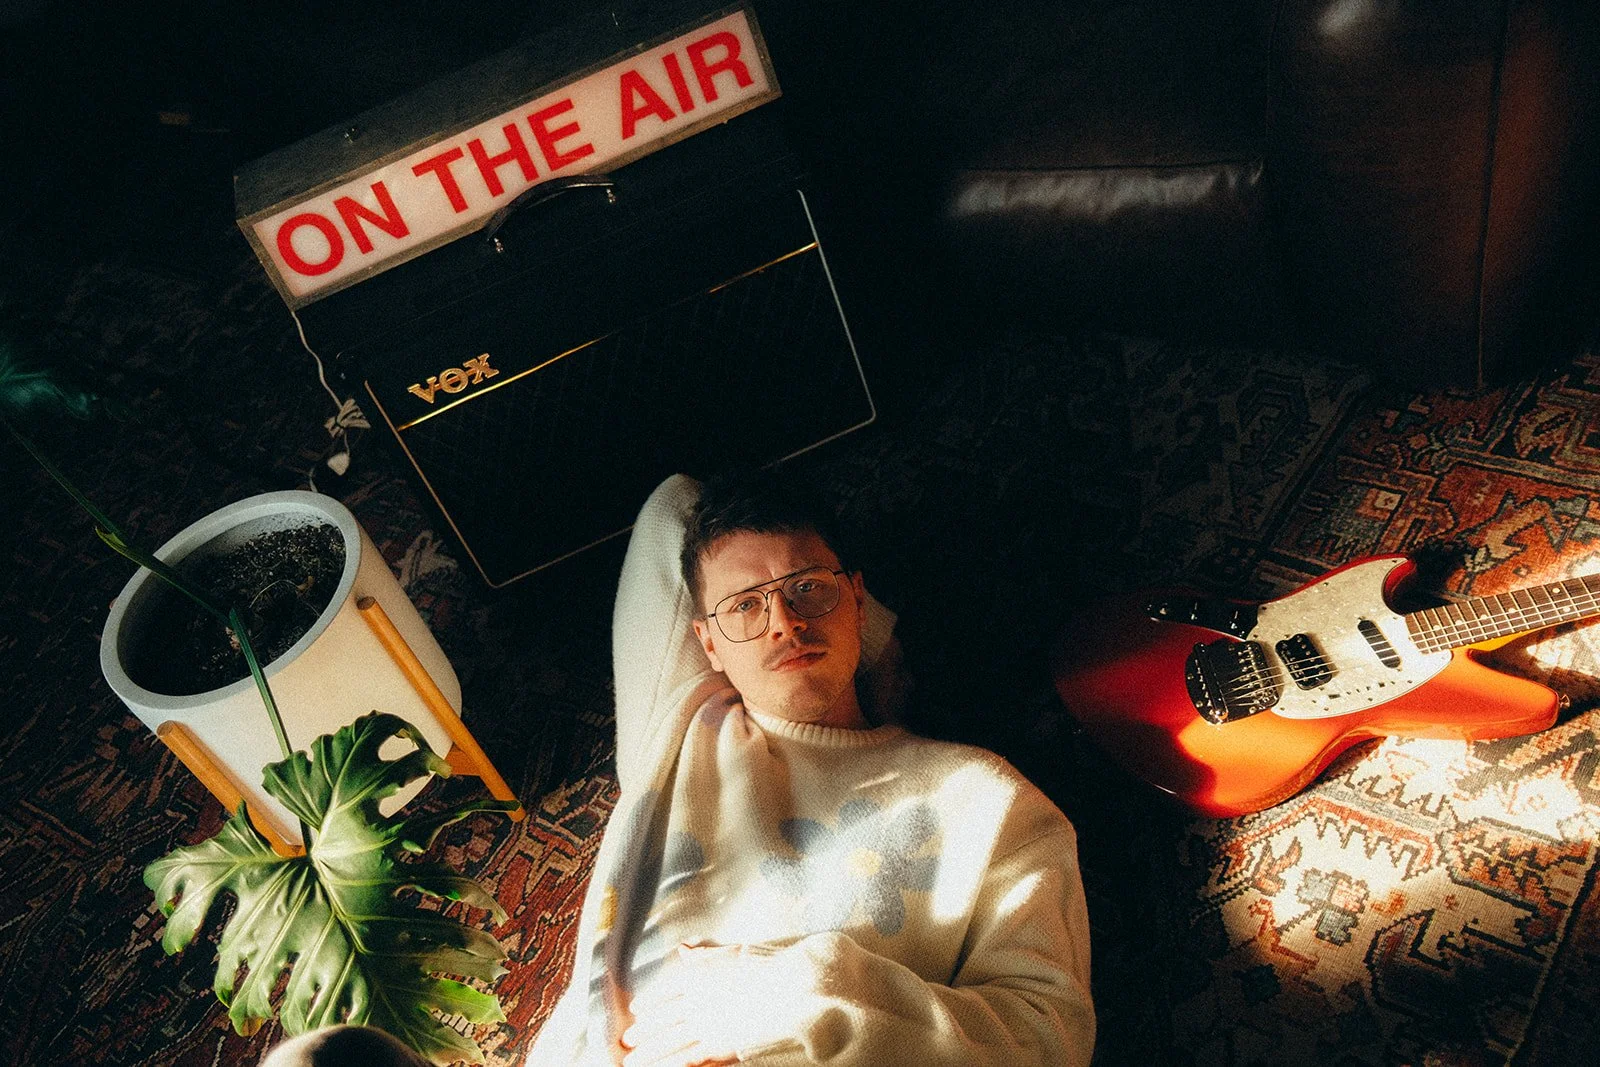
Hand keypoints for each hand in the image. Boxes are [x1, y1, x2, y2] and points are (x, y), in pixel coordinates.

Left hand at [620, 941, 808, 1066]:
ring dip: (649, 1053)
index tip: (637, 1010)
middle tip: (627, 1041)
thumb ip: (706, 956)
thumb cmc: (768, 966)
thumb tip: (684, 951)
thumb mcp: (733, 953)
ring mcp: (706, 1024)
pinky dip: (673, 1064)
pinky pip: (690, 1058)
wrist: (789, 987)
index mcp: (699, 975)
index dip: (650, 1001)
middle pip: (663, 1019)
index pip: (666, 991)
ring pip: (670, 1041)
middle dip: (643, 1031)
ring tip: (632, 1061)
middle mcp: (697, 1000)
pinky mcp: (719, 1045)